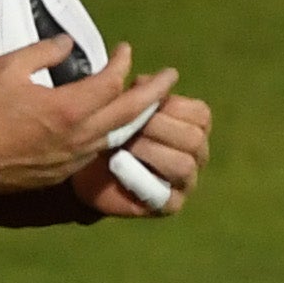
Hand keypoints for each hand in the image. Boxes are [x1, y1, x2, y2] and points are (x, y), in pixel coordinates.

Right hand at [0, 34, 178, 196]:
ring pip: (118, 136)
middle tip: (172, 77)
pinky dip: (113, 135)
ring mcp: (75, 157)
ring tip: (151, 103)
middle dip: (154, 93)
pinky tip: (115, 127)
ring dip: (137, 117)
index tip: (125, 49)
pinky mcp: (65, 172)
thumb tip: (68, 44)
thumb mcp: (9, 67)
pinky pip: (98, 151)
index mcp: (70, 107)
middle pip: (130, 113)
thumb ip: (44, 52)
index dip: (122, 62)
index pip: (111, 82)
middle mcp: (81, 136)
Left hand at [82, 85, 208, 216]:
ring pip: (184, 165)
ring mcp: (187, 182)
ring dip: (150, 152)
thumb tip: (160, 77)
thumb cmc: (110, 128)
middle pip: (194, 138)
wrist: (83, 163)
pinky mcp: (171, 205)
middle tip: (126, 128)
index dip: (172, 106)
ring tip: (122, 148)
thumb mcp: (125, 103)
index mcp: (194, 126)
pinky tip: (121, 170)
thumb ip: (143, 90)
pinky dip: (142, 181)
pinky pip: (168, 196)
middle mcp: (197, 154)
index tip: (142, 105)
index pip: (201, 114)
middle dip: (158, 129)